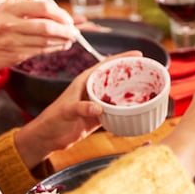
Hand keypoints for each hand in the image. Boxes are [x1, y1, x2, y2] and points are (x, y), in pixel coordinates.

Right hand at [0, 0, 77, 69]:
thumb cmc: (1, 26)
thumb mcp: (13, 12)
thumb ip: (40, 12)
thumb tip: (76, 18)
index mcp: (10, 7)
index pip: (43, 7)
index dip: (60, 14)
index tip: (69, 20)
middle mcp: (9, 23)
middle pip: (46, 26)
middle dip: (65, 30)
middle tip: (75, 33)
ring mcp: (11, 40)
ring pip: (45, 41)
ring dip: (62, 41)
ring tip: (70, 40)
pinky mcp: (15, 54)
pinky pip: (40, 51)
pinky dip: (54, 49)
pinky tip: (61, 46)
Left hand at [13, 51, 142, 165]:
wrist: (46, 138)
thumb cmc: (51, 121)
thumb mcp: (66, 111)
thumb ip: (81, 108)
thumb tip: (99, 108)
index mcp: (84, 81)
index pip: (105, 64)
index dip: (122, 58)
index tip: (138, 55)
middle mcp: (91, 89)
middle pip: (115, 78)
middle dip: (130, 74)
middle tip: (149, 72)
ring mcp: (95, 103)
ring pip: (116, 94)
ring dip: (129, 93)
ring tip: (147, 91)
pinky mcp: (97, 117)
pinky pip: (115, 111)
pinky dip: (125, 111)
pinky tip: (136, 112)